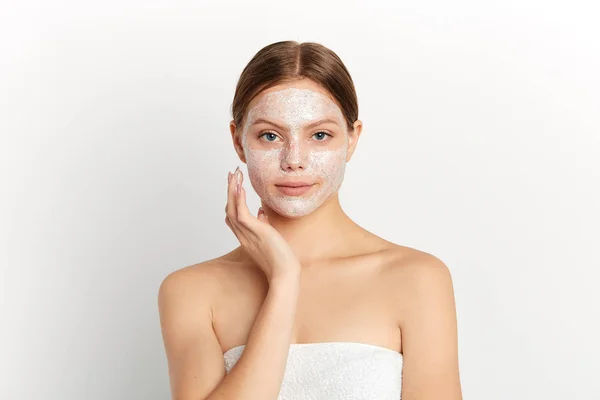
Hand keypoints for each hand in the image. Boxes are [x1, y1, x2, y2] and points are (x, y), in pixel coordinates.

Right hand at [225, 166, 300, 282]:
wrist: (285, 272)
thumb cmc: (280, 259)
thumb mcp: (270, 238)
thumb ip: (263, 225)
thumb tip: (262, 213)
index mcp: (245, 237)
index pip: (232, 217)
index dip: (231, 200)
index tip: (234, 186)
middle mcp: (242, 235)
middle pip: (229, 209)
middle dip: (229, 190)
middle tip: (231, 174)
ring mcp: (247, 233)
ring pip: (232, 208)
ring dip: (232, 190)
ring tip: (234, 174)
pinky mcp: (255, 231)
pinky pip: (242, 212)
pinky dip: (239, 199)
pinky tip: (240, 187)